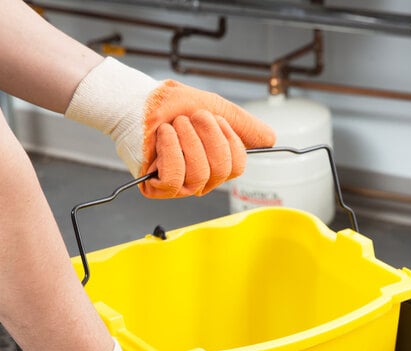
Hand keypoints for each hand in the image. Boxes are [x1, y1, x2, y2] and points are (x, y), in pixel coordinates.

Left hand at [65, 57, 274, 198]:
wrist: (139, 101)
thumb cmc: (172, 106)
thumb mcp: (216, 109)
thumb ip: (243, 125)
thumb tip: (271, 140)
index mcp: (215, 163)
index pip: (237, 165)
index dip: (228, 139)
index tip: (212, 118)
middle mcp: (200, 179)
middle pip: (221, 171)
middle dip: (207, 136)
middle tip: (190, 118)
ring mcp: (179, 187)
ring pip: (199, 175)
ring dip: (187, 141)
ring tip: (174, 126)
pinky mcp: (158, 188)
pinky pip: (175, 179)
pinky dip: (171, 151)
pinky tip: (163, 137)